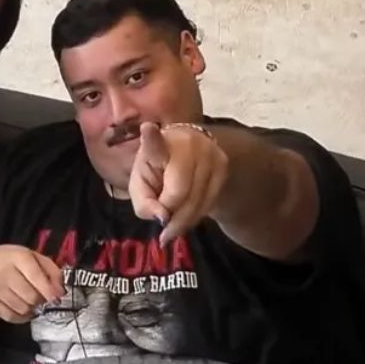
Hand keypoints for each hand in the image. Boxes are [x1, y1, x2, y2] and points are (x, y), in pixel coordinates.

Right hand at [0, 245, 64, 323]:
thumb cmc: (12, 261)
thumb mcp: (32, 257)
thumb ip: (51, 270)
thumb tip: (61, 291)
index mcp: (17, 257)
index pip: (36, 276)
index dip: (49, 290)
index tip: (57, 297)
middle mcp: (3, 272)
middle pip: (31, 296)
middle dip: (41, 300)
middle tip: (41, 296)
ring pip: (22, 308)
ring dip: (31, 308)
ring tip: (30, 300)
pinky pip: (11, 316)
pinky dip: (21, 316)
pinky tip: (22, 308)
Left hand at [129, 122, 228, 245]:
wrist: (188, 157)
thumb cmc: (156, 171)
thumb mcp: (141, 187)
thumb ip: (144, 205)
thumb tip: (163, 217)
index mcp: (158, 145)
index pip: (154, 142)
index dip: (151, 137)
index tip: (146, 128)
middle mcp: (187, 144)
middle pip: (180, 192)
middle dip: (172, 217)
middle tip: (164, 235)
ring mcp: (209, 152)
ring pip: (198, 201)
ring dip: (185, 221)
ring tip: (174, 228)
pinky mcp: (224, 165)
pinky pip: (210, 202)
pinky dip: (197, 216)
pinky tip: (188, 217)